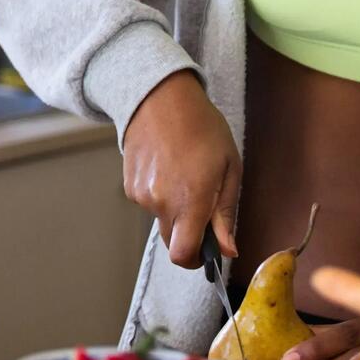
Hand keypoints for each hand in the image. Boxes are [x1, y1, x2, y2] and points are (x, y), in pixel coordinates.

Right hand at [121, 70, 241, 268]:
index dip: (195, 260)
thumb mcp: (229, 168)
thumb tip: (227, 250)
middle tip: (203, 204)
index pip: (183, 255)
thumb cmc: (202, 128)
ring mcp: (141, 195)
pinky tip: (168, 167)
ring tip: (184, 173)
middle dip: (189, 233)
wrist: (161, 98)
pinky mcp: (130, 186)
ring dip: (175, 209)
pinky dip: (160, 194)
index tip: (207, 251)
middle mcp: (161, 203)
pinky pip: (149, 203)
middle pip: (172, 241)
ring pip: (161, 219)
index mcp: (190, 200)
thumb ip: (225, 214)